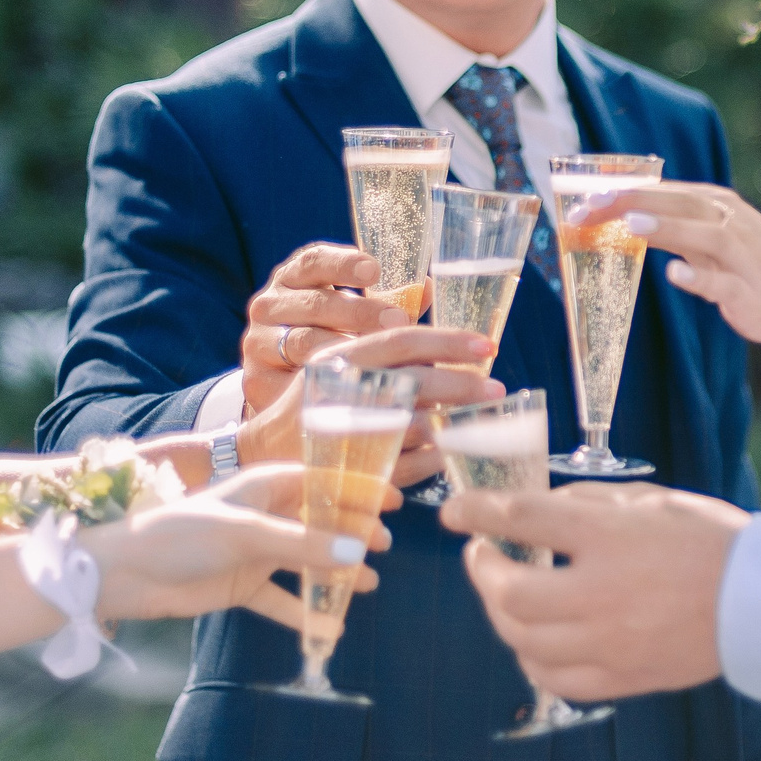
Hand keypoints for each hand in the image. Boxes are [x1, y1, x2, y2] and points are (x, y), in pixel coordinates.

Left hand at [85, 465, 387, 632]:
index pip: (321, 481)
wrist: (126, 574)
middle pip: (319, 522)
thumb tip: (357, 553)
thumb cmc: (182, 534)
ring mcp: (255, 553)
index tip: (391, 500)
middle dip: (352, 532)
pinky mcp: (242, 587)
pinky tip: (331, 629)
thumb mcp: (246, 533)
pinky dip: (304, 614)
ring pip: (306, 562)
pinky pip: (282, 601)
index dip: (356, 488)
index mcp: (264, 487)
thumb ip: (302, 544)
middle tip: (384, 546)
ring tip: (369, 585)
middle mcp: (264, 517)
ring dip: (336, 572)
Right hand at [237, 325, 503, 484]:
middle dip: (458, 386)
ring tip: (482, 421)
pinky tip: (450, 452)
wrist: (263, 449)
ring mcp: (340, 432)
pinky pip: (401, 467)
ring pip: (409, 427)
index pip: (399, 341)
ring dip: (449, 425)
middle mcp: (338, 391)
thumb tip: (430, 287)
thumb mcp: (341, 356)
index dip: (446, 342)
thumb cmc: (315, 395)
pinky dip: (429, 460)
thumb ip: (381, 327)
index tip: (487, 346)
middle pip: (410, 383)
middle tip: (496, 388)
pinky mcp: (345, 472)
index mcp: (339, 357)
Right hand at [239, 244, 409, 413]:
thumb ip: (388, 301)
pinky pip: (291, 381)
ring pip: (303, 341)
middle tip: (397, 321)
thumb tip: (425, 289)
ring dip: (344, 348)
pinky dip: (322, 382)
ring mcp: (258, 340)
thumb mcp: (353, 313)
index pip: (314, 261)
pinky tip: (351, 386)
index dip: (344, 264)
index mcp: (294, 278)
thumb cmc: (329, 337)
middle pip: (315, 303)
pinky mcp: (256, 377)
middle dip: (358, 311)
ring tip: (380, 357)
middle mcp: (269, 303)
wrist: (281, 385)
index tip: (375, 270)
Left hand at [442, 482, 747, 697]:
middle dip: (483, 570)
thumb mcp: (651, 500)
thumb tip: (540, 510)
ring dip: (500, 614)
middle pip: (510, 591)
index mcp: (610, 537)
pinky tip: (532, 640)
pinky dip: (531, 658)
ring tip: (504, 594)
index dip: (477, 512)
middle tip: (481, 554)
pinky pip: (554, 679)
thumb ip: (589, 502)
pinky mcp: (622, 678)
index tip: (456, 511)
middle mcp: (602, 593)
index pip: (522, 518)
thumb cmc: (711, 541)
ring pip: (523, 640)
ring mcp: (609, 643)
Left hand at [581, 182, 760, 352]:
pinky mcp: (749, 292)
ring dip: (667, 228)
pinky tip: (676, 274)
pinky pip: (723, 283)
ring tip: (630, 225)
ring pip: (702, 235)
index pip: (661, 190)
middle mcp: (726, 221)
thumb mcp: (710, 235)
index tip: (578, 198)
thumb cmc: (748, 265)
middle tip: (587, 208)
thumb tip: (618, 215)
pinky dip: (700, 278)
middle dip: (630, 203)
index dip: (619, 193)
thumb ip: (671, 225)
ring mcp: (740, 255)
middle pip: (676, 204)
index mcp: (713, 204)